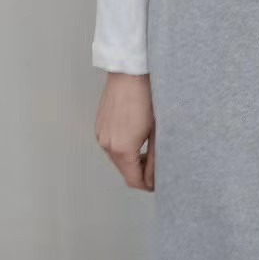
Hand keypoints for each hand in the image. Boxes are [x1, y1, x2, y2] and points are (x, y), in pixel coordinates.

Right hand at [95, 72, 155, 190]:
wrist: (129, 73)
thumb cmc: (146, 97)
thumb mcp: (157, 131)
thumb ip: (155, 158)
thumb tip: (153, 177)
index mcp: (122, 149)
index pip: (133, 181)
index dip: (147, 186)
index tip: (158, 182)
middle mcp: (107, 144)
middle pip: (124, 171)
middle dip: (140, 173)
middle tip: (157, 167)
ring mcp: (100, 135)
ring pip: (117, 159)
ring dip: (131, 160)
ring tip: (148, 150)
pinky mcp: (99, 126)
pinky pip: (111, 145)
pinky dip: (123, 148)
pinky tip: (136, 137)